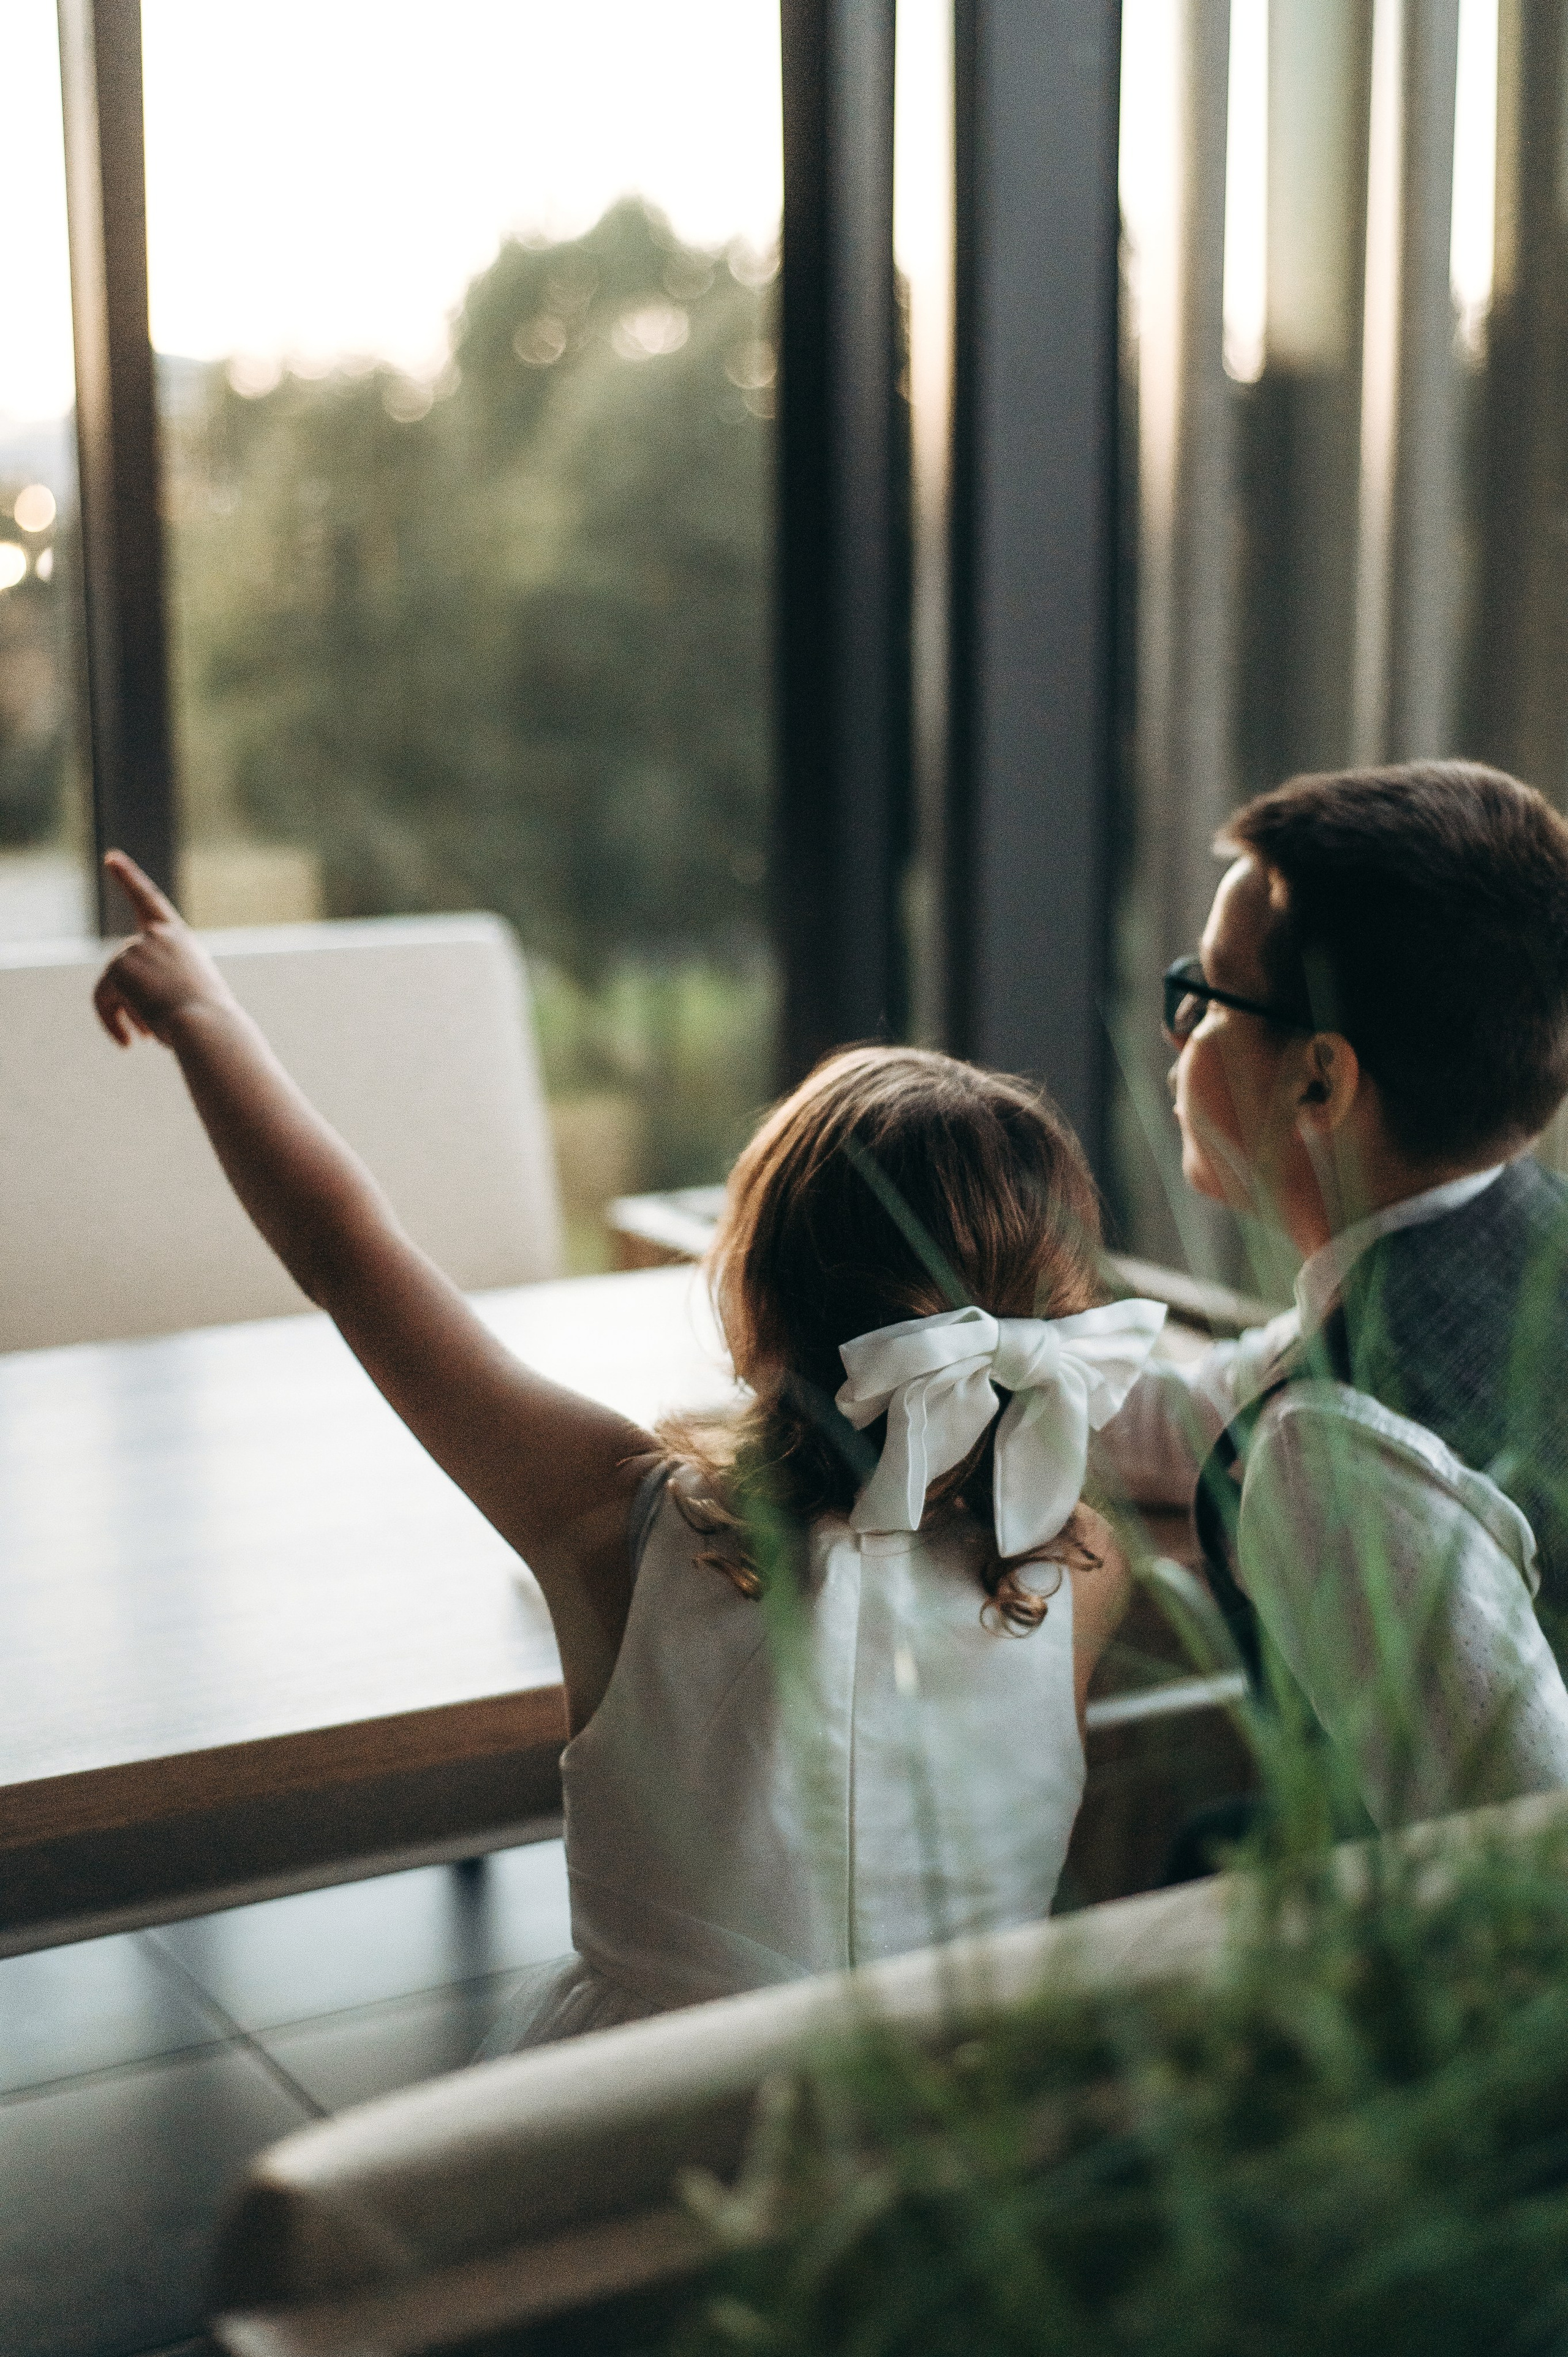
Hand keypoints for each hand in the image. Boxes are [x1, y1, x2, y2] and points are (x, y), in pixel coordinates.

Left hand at [93, 852, 237, 1047]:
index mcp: (180, 940)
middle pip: (123, 969)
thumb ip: (163, 983)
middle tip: (142, 1037)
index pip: (149, 901)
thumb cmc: (210, 1023)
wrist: (207, 1028)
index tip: (111, 857)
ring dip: (127, 1016)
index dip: (129, 877)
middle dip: (127, 1005)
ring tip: (150, 1036)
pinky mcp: (119, 966)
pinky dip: (111, 1023)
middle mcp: (157, 936)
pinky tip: (129, 1042)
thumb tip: (131, 1000)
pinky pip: (103, 1000)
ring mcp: (137, 948)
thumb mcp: (191, 995)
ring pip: (115, 988)